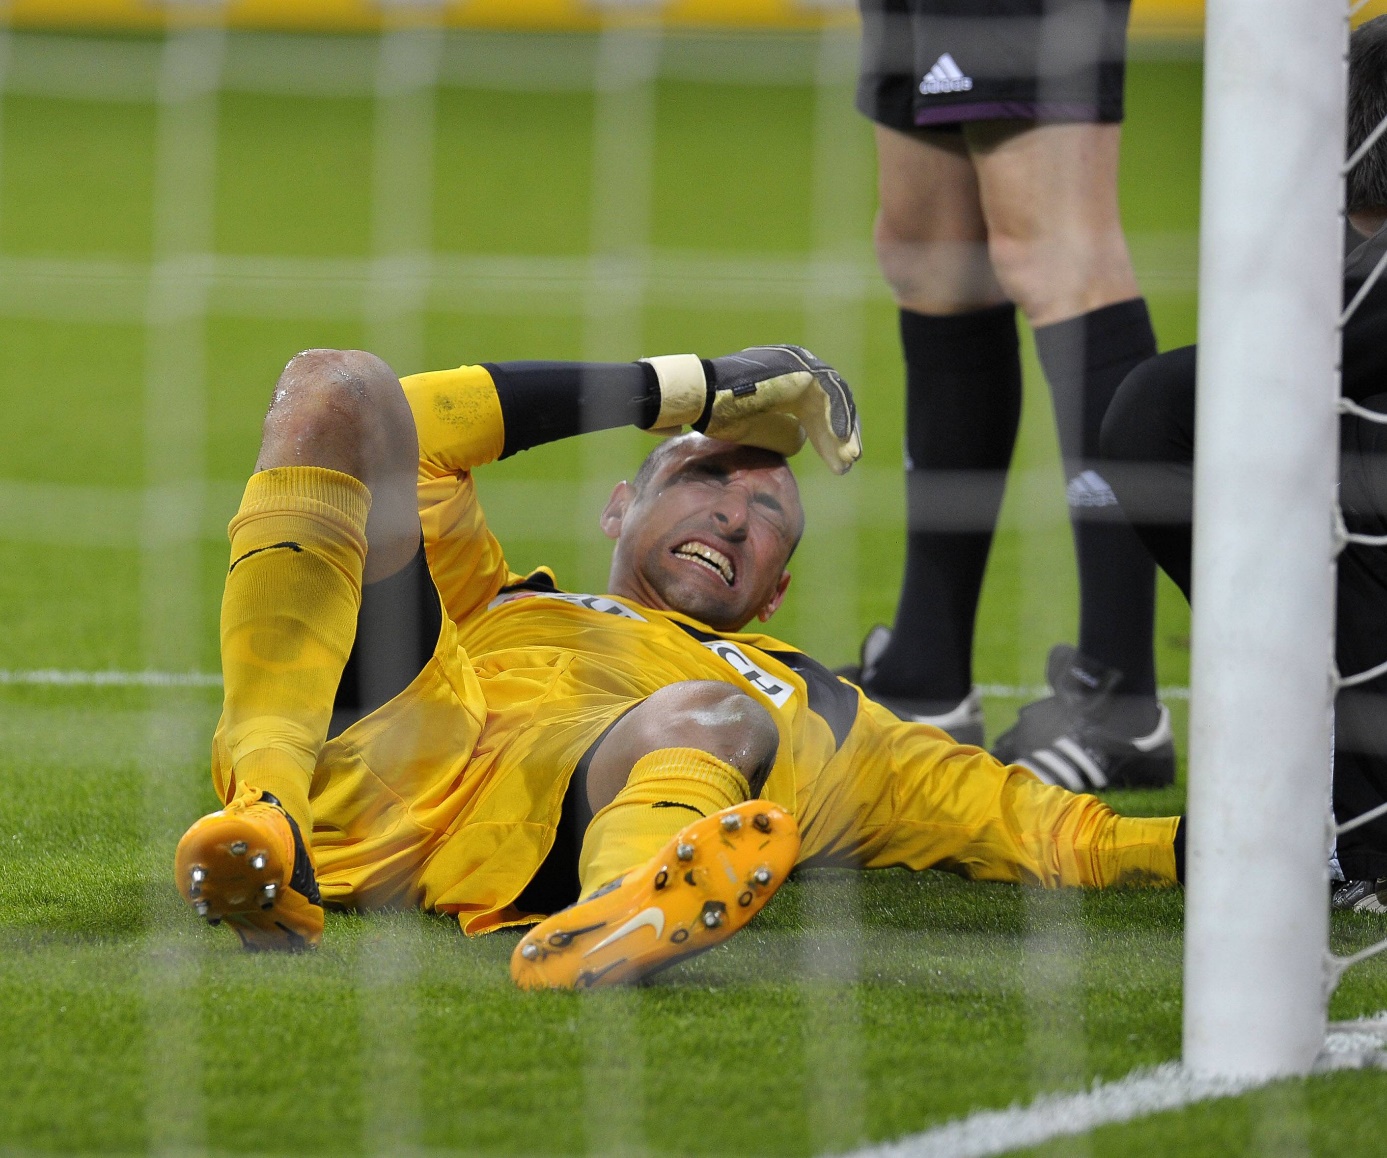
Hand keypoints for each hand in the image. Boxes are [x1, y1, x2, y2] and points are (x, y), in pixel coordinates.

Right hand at [640, 345, 861, 473]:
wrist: (702, 396)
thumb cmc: (720, 413)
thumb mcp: (758, 425)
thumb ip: (780, 429)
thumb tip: (799, 440)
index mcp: (787, 377)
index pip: (818, 408)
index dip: (828, 436)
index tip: (838, 461)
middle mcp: (796, 366)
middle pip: (829, 404)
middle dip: (839, 435)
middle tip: (847, 462)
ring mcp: (799, 364)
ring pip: (833, 401)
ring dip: (842, 432)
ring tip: (849, 459)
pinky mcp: (801, 369)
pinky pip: (829, 395)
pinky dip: (837, 420)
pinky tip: (841, 443)